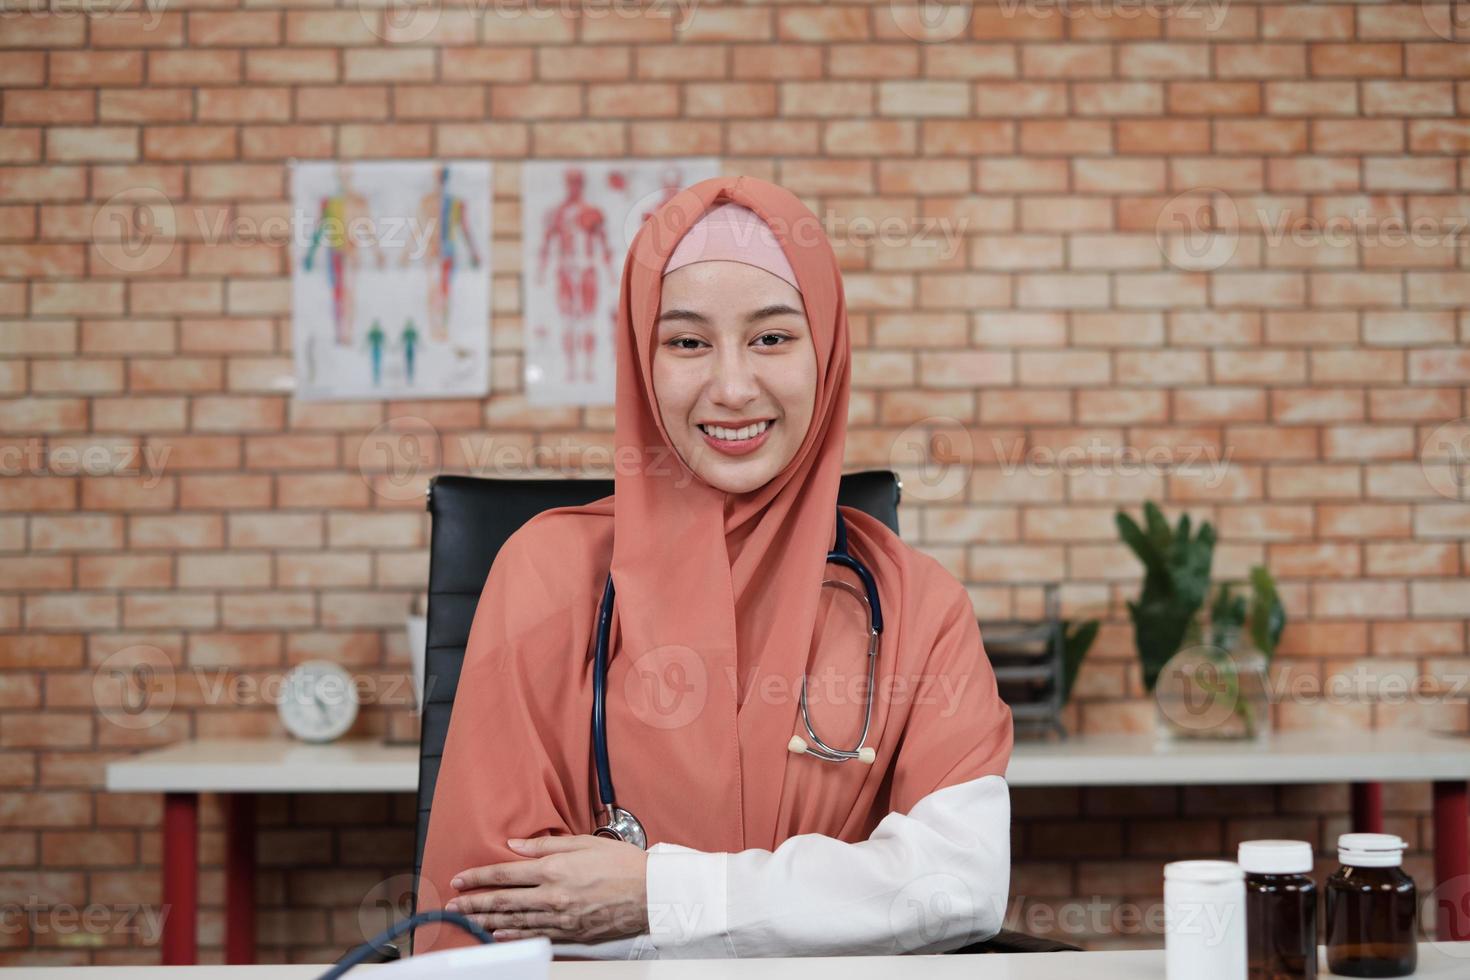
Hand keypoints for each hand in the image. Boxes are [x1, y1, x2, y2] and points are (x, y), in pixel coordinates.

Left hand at [445, 835, 647, 942]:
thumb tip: (515, 846)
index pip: (505, 873)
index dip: (479, 877)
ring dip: (487, 921)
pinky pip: (535, 935)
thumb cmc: (622, 864)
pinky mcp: (570, 934)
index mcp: (554, 869)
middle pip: (503, 900)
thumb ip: (546, 844)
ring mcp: (560, 918)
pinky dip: (514, 935)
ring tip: (466, 920)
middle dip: (474, 902)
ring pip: (514, 921)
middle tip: (452, 903)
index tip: (459, 878)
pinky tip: (499, 935)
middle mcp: (552, 895)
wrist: (650, 893)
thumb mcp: (583, 843)